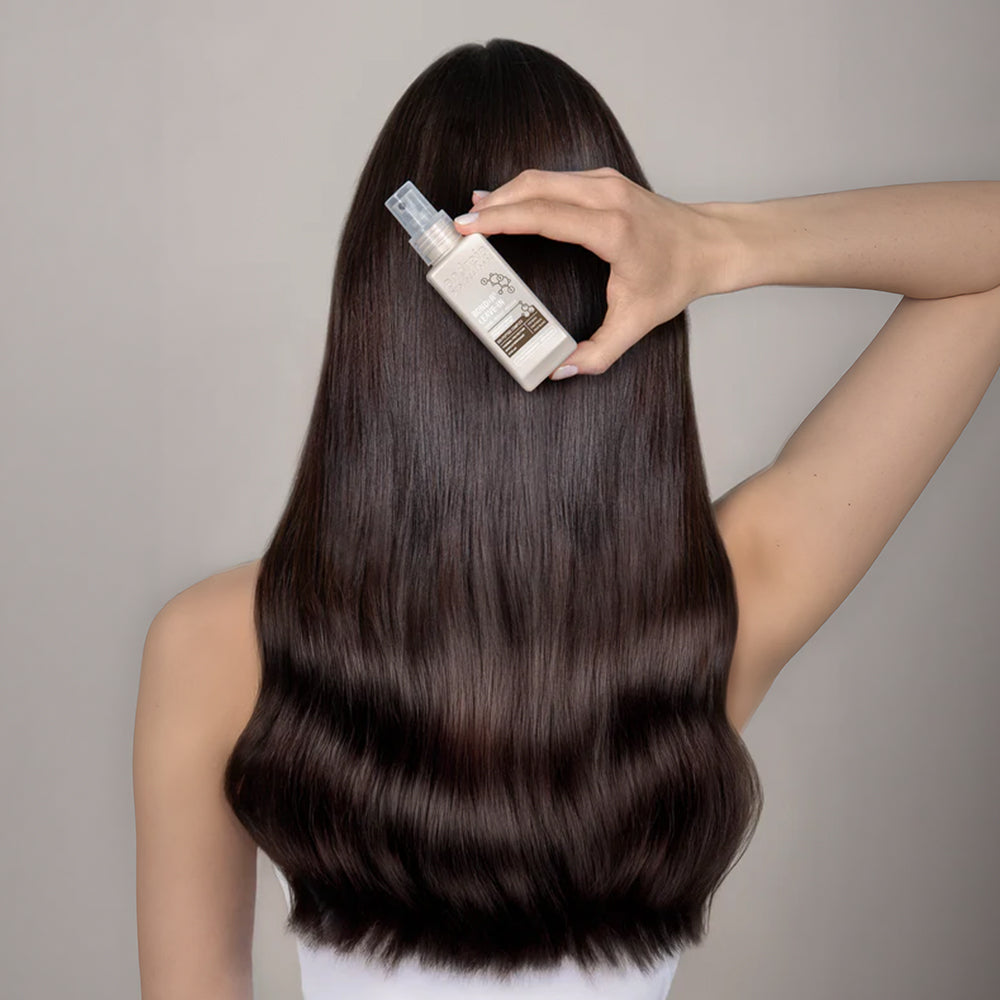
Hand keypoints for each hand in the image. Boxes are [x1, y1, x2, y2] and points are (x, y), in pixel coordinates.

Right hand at [454, 167, 734, 376]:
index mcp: (611, 229)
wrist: (709, 245)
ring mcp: (605, 182)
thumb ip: (598, 353)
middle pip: (533, 187)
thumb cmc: (675, 279)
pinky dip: (525, 190)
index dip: (501, 220)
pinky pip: (554, 178)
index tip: (468, 228)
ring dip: (505, 194)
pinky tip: (506, 204)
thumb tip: (559, 370)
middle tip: (460, 225)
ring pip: (541, 178)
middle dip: (492, 204)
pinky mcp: (604, 179)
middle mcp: (606, 196)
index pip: (543, 215)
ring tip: (475, 216)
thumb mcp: (637, 324)